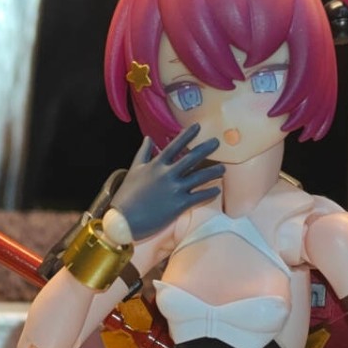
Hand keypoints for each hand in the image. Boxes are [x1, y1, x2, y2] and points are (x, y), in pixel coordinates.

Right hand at [109, 128, 223, 242]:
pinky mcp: (179, 205)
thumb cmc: (126, 196)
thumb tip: (148, 138)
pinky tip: (217, 191)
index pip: (175, 146)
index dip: (187, 135)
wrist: (124, 221)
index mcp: (157, 165)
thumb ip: (143, 153)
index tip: (198, 126)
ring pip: (199, 177)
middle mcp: (168, 174)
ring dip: (213, 172)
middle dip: (206, 148)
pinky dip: (209, 193)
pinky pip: (199, 197)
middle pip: (191, 158)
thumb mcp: (133, 170)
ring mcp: (175, 189)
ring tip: (223, 169)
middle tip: (216, 142)